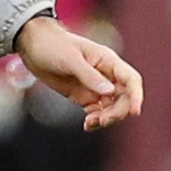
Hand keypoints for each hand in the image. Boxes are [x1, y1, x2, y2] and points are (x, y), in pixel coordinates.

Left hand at [14, 16, 142, 129]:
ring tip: (90, 123)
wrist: (33, 46)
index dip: (136, 96)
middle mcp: (106, 75)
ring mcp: (95, 87)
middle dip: (118, 112)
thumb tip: (109, 91)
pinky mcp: (84, 96)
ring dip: (106, 118)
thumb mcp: (70, 59)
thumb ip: (89, 76)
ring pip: (112, 108)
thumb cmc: (53, 45)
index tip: (134, 112)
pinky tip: (87, 125)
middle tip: (102, 120)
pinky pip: (97, 112)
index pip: (131, 80)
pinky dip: (95, 121)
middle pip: (124, 98)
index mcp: (108, 61)